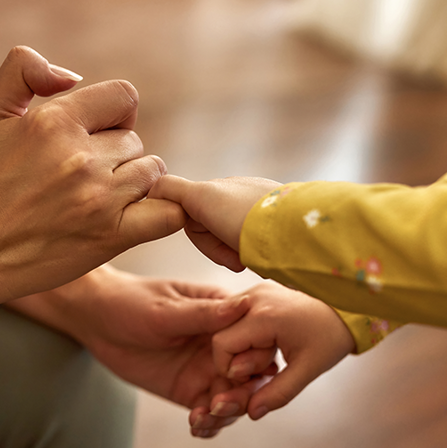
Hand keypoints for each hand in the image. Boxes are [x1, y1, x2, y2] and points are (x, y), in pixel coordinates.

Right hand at [0, 47, 185, 302]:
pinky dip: (163, 212)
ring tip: (101, 198)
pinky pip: (168, 214)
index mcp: (56, 121)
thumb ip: (23, 70)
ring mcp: (100, 198)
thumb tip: (72, 75)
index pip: (124, 97)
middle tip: (84, 176)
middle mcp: (82, 157)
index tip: (95, 135)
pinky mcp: (114, 236)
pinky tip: (137, 216)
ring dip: (135, 183)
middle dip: (116, 154)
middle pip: (135, 140)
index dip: (115, 114)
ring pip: (152, 172)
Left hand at [5, 265, 268, 437]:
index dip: (255, 359)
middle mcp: (222, 344)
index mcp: (224, 315)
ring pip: (233, 398)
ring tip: (204, 417)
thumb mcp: (166, 310)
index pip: (255, 339)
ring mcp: (207, 369)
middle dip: (243, 394)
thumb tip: (245, 306)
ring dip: (226, 413)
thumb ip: (204, 315)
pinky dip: (209, 424)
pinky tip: (196, 425)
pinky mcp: (189, 389)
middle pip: (250, 375)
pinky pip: (209, 412)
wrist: (97, 319)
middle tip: (221, 405)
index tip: (239, 373)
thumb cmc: (131, 302)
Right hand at [148, 175, 280, 270]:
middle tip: (234, 260)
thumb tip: (151, 187)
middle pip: (211, 229)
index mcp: (225, 186)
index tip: (211, 243)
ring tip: (248, 261)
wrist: (295, 232)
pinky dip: (253, 255)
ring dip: (234, 254)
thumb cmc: (245, 216)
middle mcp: (243, 194)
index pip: (192, 212)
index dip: (198, 234)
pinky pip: (256, 245)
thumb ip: (171, 189)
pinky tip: (262, 259)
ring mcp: (262, 209)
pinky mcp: (280, 226)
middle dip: (218, 248)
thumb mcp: (200, 197)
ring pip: (232, 240)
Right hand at [204, 281, 354, 421]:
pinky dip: (245, 333)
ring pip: (225, 325)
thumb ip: (278, 392)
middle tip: (266, 365)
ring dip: (241, 345)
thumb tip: (251, 413)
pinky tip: (267, 341)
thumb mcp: (307, 369)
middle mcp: (254, 297)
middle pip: (220, 334)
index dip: (231, 369)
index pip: (222, 345)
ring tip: (270, 351)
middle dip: (237, 357)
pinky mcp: (258, 291)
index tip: (255, 376)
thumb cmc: (331, 336)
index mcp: (264, 316)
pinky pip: (237, 316)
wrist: (348, 307)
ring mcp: (255, 291)